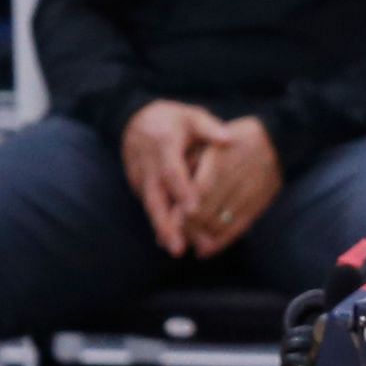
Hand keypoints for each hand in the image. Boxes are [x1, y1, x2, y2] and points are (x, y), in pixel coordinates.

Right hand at [120, 100, 230, 256]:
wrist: (135, 121)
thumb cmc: (173, 120)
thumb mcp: (191, 116)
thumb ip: (209, 128)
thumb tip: (230, 138)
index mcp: (162, 145)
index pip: (172, 171)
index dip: (182, 190)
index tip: (195, 208)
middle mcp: (147, 165)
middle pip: (154, 197)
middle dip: (165, 223)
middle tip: (178, 246)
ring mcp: (140, 178)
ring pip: (151, 207)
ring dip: (163, 229)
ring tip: (178, 249)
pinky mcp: (139, 187)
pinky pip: (150, 207)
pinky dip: (161, 224)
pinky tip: (173, 241)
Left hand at [183, 116, 283, 257]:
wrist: (273, 140)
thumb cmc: (227, 143)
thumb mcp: (205, 145)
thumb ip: (188, 168)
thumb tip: (171, 201)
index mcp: (218, 158)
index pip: (197, 193)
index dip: (181, 214)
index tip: (169, 227)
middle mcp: (236, 174)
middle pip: (207, 211)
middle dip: (188, 229)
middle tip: (174, 240)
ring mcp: (250, 190)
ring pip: (221, 222)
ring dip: (202, 238)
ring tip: (189, 244)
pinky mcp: (261, 201)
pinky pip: (239, 227)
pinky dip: (221, 241)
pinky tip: (207, 250)